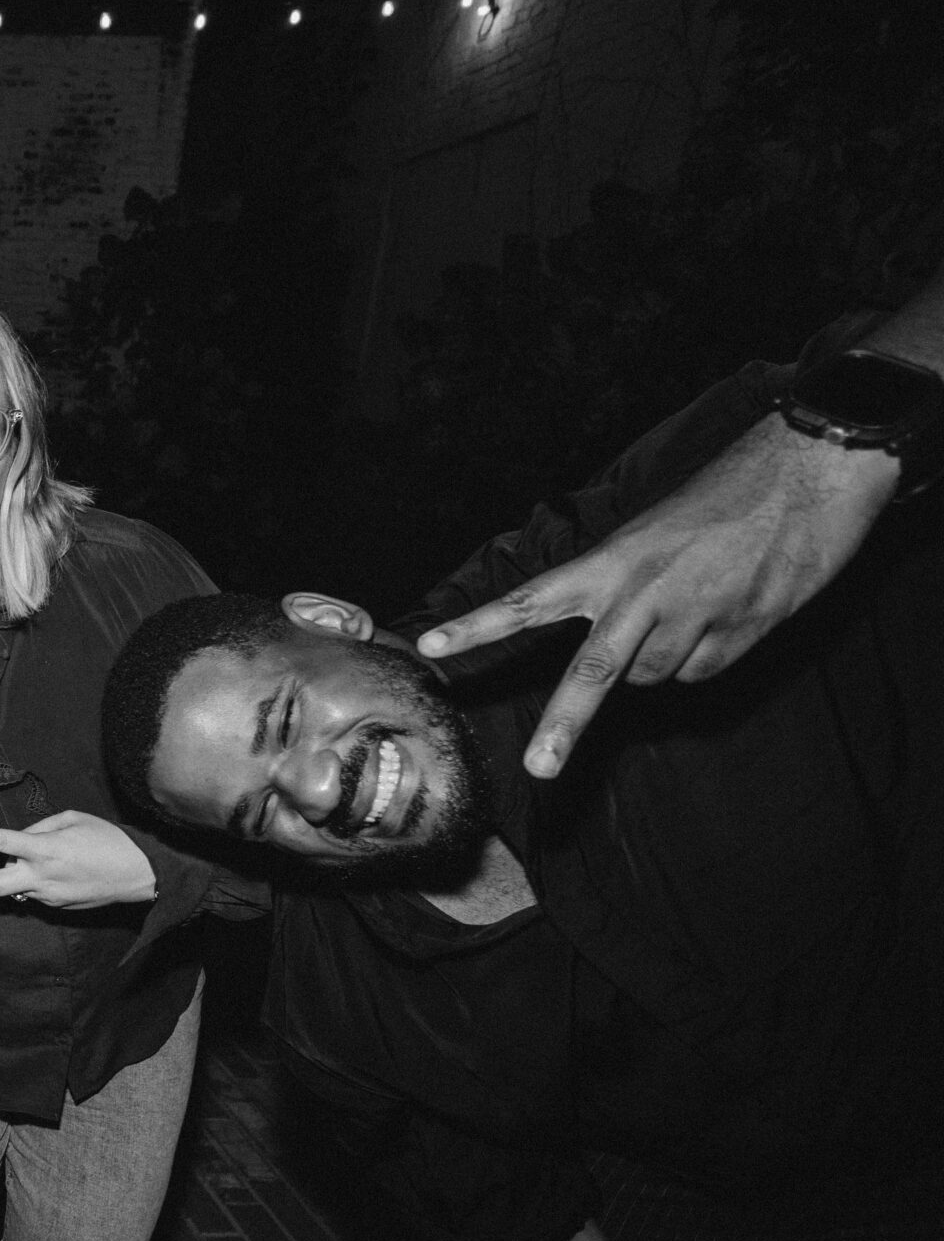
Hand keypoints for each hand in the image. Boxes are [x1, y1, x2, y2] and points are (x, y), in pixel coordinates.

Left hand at [0, 811, 157, 919]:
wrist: (139, 875)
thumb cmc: (109, 839)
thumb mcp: (72, 819)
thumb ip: (38, 828)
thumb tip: (16, 844)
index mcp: (44, 849)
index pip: (0, 841)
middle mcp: (40, 876)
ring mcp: (46, 896)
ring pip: (14, 885)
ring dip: (15, 873)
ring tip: (55, 858)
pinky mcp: (55, 907)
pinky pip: (33, 890)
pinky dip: (36, 878)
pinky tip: (65, 870)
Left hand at [415, 416, 890, 776]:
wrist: (811, 471)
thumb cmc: (724, 498)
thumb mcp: (651, 534)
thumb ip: (617, 591)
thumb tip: (615, 662)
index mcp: (612, 560)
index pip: (530, 599)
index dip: (479, 626)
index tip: (429, 644)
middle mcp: (644, 593)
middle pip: (594, 671)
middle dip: (565, 724)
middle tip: (540, 769)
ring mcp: (695, 616)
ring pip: (653, 677)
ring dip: (657, 662)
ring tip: (691, 607)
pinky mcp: (742, 634)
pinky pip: (702, 672)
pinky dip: (704, 658)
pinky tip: (726, 616)